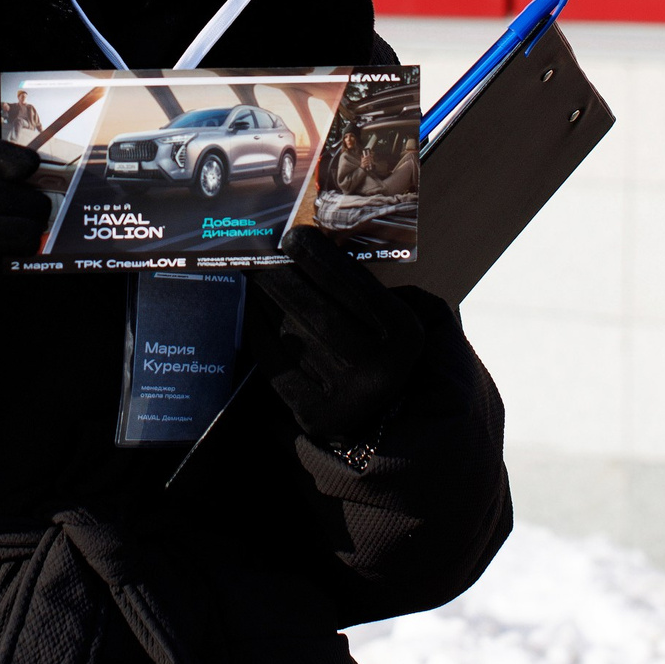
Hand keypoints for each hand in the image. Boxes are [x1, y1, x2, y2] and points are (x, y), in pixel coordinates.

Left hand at [251, 226, 424, 445]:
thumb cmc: (397, 357)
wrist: (399, 427)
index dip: (321, 259)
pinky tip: (252, 308)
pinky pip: (276, 364)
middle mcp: (378, 372)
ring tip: (255, 275)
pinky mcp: (315, 419)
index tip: (296, 236)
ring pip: (293, 334)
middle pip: (317, 311)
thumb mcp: (413, 320)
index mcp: (407, 340)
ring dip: (266, 298)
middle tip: (262, 252)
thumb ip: (378, 290)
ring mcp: (345, 400)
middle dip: (283, 276)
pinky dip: (259, 331)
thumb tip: (325, 249)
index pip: (356, 288)